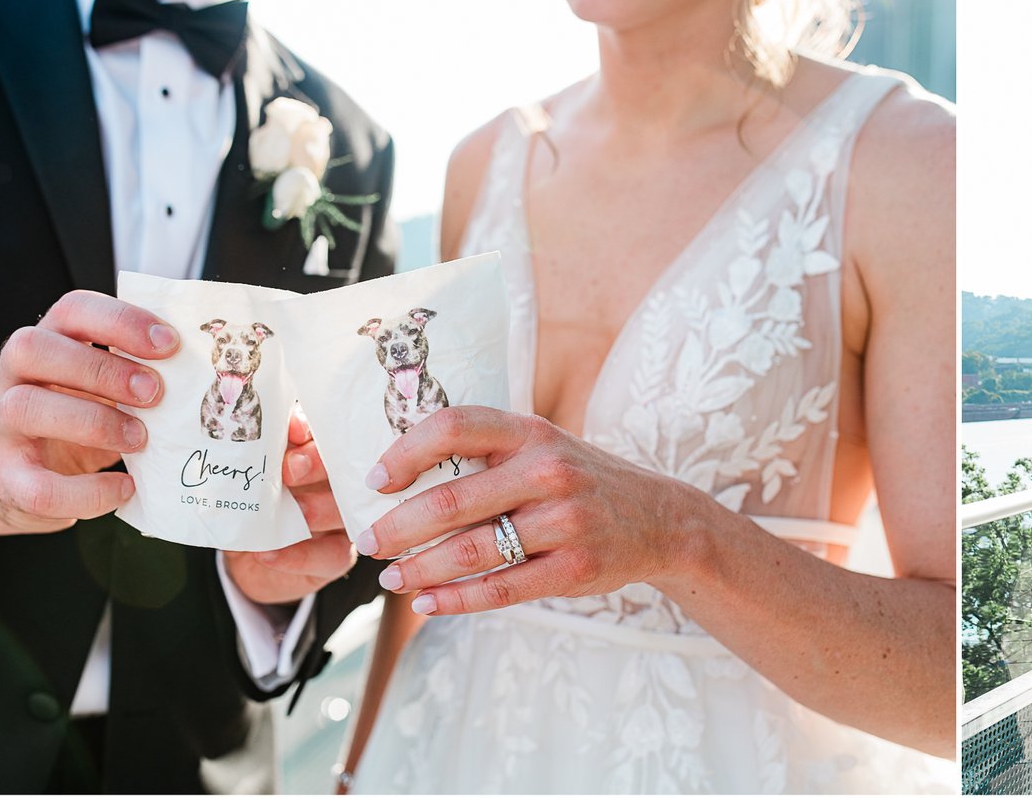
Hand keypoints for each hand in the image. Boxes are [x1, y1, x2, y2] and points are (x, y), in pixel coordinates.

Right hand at [0, 291, 173, 539]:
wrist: (31, 478)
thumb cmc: (85, 418)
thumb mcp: (110, 388)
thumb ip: (144, 374)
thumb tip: (211, 375)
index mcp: (51, 343)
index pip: (72, 310)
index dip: (119, 320)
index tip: (169, 343)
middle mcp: (16, 375)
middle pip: (34, 348)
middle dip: (100, 368)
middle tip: (154, 392)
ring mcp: (3, 425)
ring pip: (25, 407)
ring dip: (92, 421)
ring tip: (140, 438)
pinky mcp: (7, 476)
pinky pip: (36, 486)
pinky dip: (86, 491)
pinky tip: (125, 487)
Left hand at [224, 413, 358, 604]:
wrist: (245, 559)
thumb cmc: (247, 510)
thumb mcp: (241, 485)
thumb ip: (247, 464)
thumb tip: (237, 447)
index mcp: (313, 455)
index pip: (321, 433)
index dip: (311, 428)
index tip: (293, 430)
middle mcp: (334, 484)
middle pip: (343, 467)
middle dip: (318, 463)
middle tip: (290, 468)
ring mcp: (341, 520)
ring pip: (345, 511)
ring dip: (317, 509)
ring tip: (290, 512)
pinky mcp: (339, 555)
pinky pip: (332, 555)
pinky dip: (300, 556)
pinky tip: (268, 554)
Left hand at [355, 406, 717, 615]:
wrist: (661, 520)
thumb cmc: (580, 481)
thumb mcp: (544, 446)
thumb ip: (488, 453)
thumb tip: (401, 477)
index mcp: (531, 432)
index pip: (453, 427)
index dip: (404, 452)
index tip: (374, 481)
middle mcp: (548, 472)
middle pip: (451, 500)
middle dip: (398, 527)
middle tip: (370, 543)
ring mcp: (564, 522)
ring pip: (472, 551)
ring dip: (420, 570)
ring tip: (392, 579)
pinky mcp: (574, 569)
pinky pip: (500, 589)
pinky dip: (456, 601)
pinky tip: (428, 603)